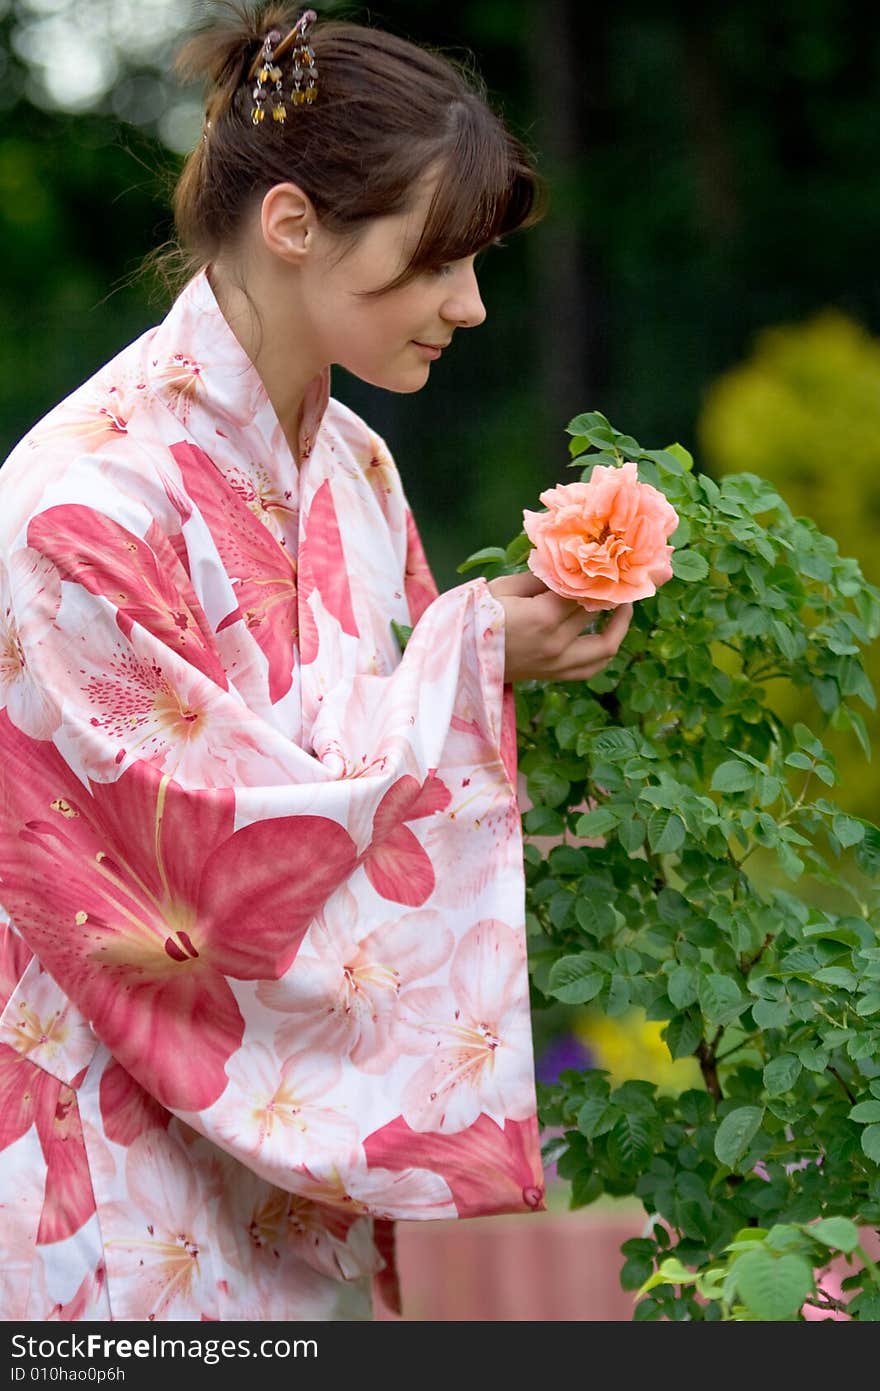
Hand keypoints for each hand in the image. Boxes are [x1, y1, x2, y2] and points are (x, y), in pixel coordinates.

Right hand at [486, 572, 632, 682]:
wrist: (458, 659)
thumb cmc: (473, 617)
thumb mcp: (503, 587)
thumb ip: (539, 577)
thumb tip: (565, 564)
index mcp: (543, 616)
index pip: (582, 589)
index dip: (596, 573)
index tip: (605, 558)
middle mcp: (557, 643)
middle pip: (595, 612)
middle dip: (607, 591)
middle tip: (616, 573)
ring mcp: (557, 664)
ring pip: (605, 645)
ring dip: (619, 625)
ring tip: (624, 605)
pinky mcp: (554, 676)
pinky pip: (592, 667)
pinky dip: (605, 651)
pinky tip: (608, 634)